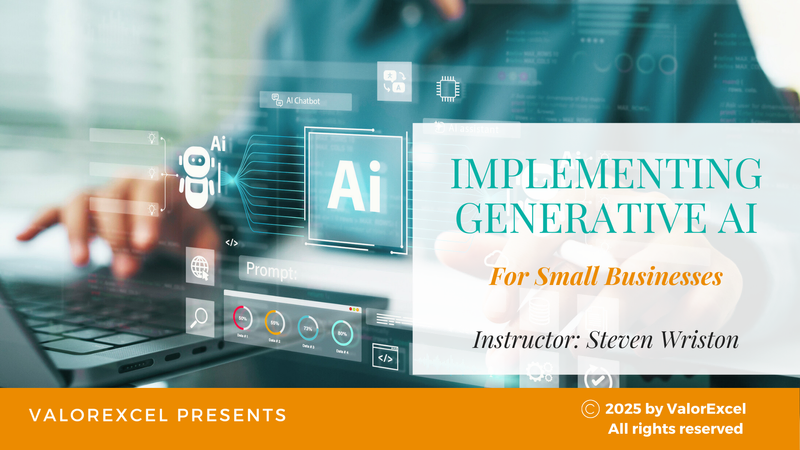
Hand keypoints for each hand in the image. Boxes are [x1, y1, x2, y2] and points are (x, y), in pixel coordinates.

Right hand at [16, 176, 219, 278]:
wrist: (174, 206)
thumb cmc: (189, 221)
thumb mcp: (206, 235)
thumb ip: (208, 251)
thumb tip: (206, 271)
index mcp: (161, 183)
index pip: (150, 193)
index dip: (145, 217)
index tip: (146, 246)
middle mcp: (127, 183)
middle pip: (114, 203)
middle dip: (119, 237)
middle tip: (127, 270)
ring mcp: (102, 194)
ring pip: (81, 202)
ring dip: (77, 230)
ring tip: (79, 261)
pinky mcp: (83, 209)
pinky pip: (56, 210)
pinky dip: (39, 222)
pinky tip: (22, 238)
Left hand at [435, 191, 742, 371]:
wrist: (688, 265)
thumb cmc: (603, 260)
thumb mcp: (552, 257)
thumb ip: (503, 256)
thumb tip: (440, 244)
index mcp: (594, 202)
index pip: (550, 221)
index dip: (517, 265)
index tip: (491, 314)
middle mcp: (638, 213)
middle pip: (594, 256)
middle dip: (554, 307)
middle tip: (523, 342)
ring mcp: (683, 242)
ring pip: (641, 281)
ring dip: (607, 317)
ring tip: (581, 342)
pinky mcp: (717, 277)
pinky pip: (686, 310)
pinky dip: (661, 330)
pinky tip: (647, 335)